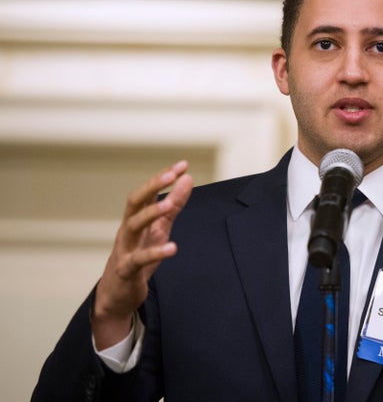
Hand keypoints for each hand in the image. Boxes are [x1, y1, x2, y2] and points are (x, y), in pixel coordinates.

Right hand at [92, 161, 192, 348]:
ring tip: (169, 205)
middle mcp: (127, 229)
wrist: (118, 295)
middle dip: (152, 186)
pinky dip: (155, 253)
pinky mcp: (126, 270)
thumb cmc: (138, 257)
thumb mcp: (159, 229)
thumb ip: (173, 206)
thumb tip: (187, 180)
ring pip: (133, 225)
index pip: (146, 192)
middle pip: (134, 202)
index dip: (162, 177)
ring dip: (151, 213)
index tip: (182, 165)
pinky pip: (138, 259)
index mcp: (135, 218)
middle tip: (172, 174)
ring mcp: (125, 249)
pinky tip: (172, 248)